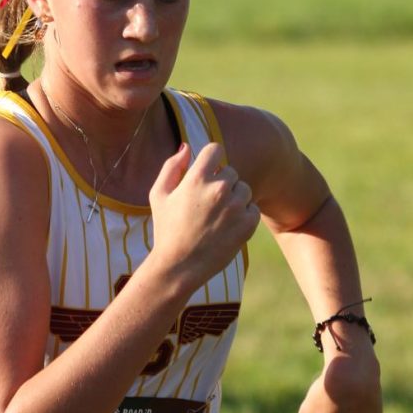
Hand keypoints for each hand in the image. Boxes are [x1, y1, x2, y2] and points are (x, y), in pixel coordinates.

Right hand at [149, 142, 259, 288]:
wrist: (179, 266)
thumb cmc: (166, 229)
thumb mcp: (159, 195)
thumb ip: (171, 167)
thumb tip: (186, 147)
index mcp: (197, 178)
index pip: (215, 150)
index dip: (211, 159)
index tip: (207, 173)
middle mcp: (220, 189)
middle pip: (231, 172)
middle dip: (221, 184)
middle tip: (206, 206)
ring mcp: (236, 206)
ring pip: (244, 189)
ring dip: (234, 199)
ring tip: (216, 218)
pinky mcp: (248, 224)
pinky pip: (253, 209)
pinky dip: (243, 216)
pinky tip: (226, 228)